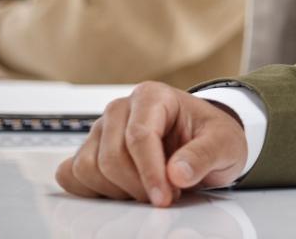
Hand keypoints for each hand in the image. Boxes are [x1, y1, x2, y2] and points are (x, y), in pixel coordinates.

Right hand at [55, 83, 247, 205]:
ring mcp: (101, 131)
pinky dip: (91, 191)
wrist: (204, 142)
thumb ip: (204, 156)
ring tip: (148, 190)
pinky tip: (122, 192)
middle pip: (111, 157)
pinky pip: (70, 174)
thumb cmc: (211, 137)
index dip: (150, 172)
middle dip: (138, 186)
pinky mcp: (89, 151)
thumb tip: (177, 173)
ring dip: (118, 191)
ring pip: (88, 168)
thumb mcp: (224, 144)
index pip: (138, 136)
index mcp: (152, 97)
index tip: (164, 198)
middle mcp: (121, 110)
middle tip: (166, 194)